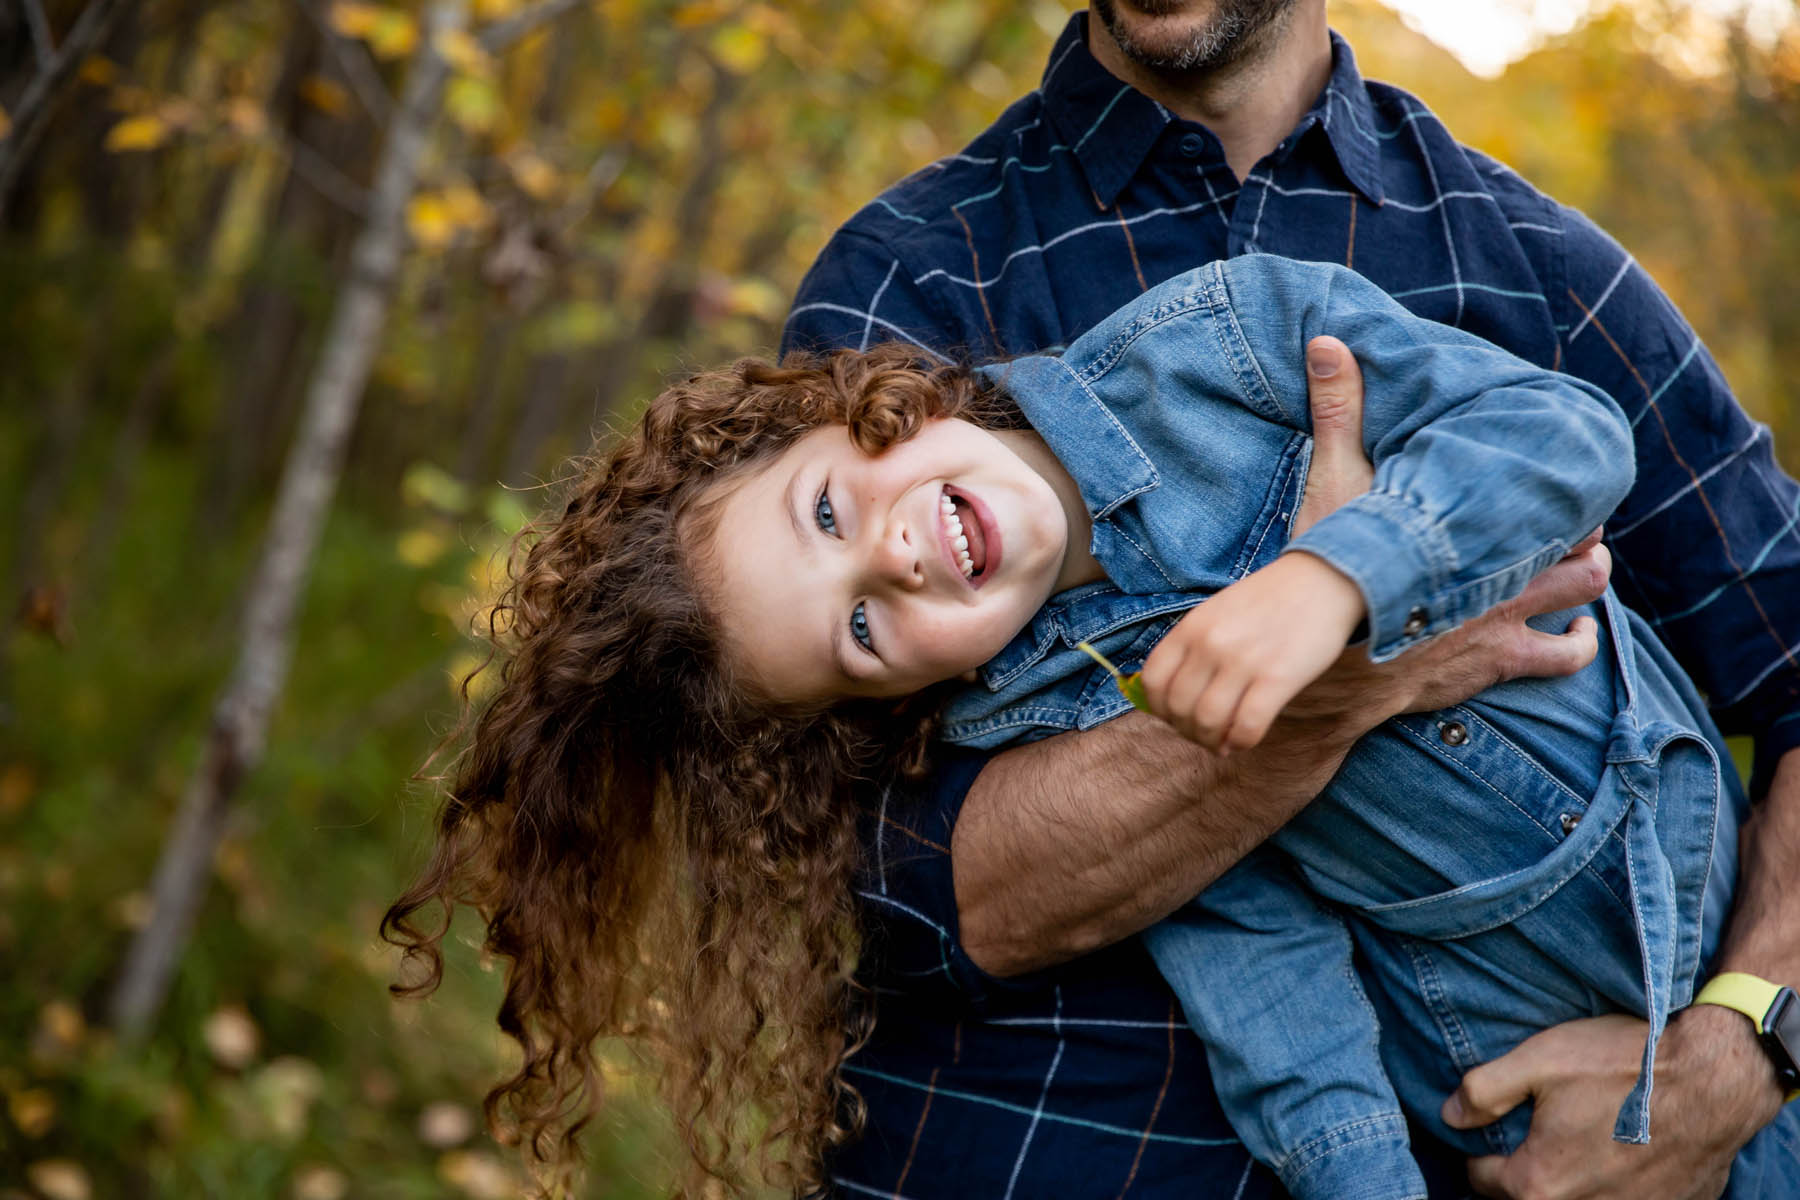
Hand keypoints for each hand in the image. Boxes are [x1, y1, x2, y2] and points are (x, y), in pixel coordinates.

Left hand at [1139, 554, 1365, 750]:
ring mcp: (1242, 662)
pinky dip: (1241, 742)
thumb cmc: (1267, 602)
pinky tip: (1245, 739)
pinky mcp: (1277, 679)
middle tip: (1204, 734)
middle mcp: (1210, 644)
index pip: (1153, 681)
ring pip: (1208, 722)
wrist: (1321, 580)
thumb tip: (1174, 700)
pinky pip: (1247, 727)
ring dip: (1211, 741)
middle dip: (1187, 730)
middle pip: (1178, 708)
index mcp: (1191, 627)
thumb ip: (1192, 648)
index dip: (1159, 709)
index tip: (1175, 717)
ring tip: (1222, 742)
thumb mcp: (1215, 613)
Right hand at [1281, 335, 1609, 724]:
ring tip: (1583, 563)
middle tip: (1572, 518)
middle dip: (1579, 526)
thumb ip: (1338, 410)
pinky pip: (1565, 657)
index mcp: (1473, 517)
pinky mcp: (1500, 663)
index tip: (1559, 462)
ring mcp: (1508, 617)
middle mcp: (1504, 565)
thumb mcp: (1331, 479)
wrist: (1331, 663)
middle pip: (1575, 535)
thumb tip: (1327, 340)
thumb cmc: (1331, 567)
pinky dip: (1578, 643)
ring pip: (1582, 588)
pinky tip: (1579, 632)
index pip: (1539, 486)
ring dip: (1586, 575)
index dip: (1557, 476)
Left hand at [1440, 1006, 1780, 1198]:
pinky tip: (1616, 1152)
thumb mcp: (1537, 1061)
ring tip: (1572, 1142)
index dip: (1480, 1148)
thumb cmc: (1623, 1067)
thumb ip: (1482, 1092)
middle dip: (1520, 1172)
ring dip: (1566, 1180)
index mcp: (1538, 1184)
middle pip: (1526, 1199)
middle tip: (1532, 1133)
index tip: (1493, 1126)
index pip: (1481, 1180)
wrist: (1712, 1079)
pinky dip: (1611, 1184)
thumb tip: (1450, 1115)